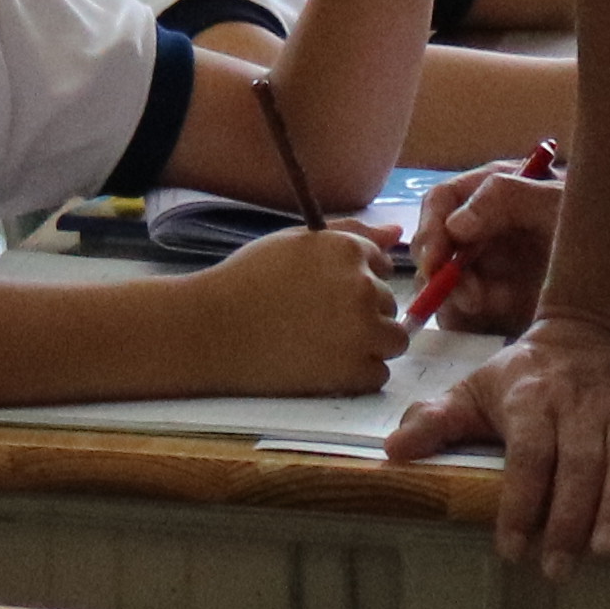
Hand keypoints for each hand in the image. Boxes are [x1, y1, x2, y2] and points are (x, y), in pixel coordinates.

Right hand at [187, 224, 410, 396]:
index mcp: (350, 250)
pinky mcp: (354, 372)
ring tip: (323, 344)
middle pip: (389, 305)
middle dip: (363, 313)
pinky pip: (378, 375)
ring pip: (393, 341)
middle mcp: (364, 288)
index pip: (383, 267)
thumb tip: (397, 232)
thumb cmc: (248, 280)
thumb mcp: (296, 243)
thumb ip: (350, 234)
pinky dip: (356, 376)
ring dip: (368, 345)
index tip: (324, 294)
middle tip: (317, 321)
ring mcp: (362, 332)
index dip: (355, 281)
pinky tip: (321, 365)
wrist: (212, 329)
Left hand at [390, 312, 609, 574]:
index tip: (511, 549)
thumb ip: (437, 421)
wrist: (597, 329)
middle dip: (568, 519)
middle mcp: (581, 404)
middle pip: (577, 463)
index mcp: (531, 400)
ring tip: (607, 550)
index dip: (520, 502)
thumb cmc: (528, 376)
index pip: (528, 455)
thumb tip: (392, 452)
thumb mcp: (477, 388)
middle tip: (557, 570)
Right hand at [413, 164, 557, 329]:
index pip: (444, 201)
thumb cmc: (602, 225)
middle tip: (462, 290)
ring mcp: (490, 267)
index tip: (436, 256)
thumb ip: (507, 198)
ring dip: (454, 295)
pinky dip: (467, 317)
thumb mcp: (558, 202)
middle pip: (437, 245)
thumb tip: (457, 224)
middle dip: (440, 269)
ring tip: (482, 303)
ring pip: (446, 281)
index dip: (432, 226)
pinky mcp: (498, 302)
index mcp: (496, 193)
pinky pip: (464, 312)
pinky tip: (491, 315)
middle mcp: (485, 229)